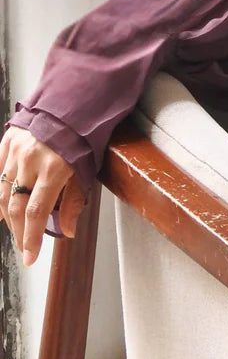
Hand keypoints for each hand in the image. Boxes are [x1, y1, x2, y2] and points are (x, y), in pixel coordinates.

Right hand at [0, 127, 85, 265]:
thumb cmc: (85, 135)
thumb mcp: (88, 169)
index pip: (36, 212)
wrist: (74, 100)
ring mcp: (16, 150)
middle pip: (16, 206)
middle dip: (19, 232)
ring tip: (16, 231)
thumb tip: (67, 231)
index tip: (30, 257)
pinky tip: (1, 208)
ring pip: (3, 191)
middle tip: (23, 248)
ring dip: (8, 216)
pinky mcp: (7, 141)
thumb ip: (75, 201)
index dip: (31, 238)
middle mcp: (31, 160)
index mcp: (54, 168)